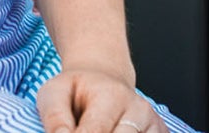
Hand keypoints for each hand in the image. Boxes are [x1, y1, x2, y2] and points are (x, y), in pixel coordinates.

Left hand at [34, 67, 166, 132]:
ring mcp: (154, 125)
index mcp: (112, 96)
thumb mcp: (55, 93)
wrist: (104, 81)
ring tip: (95, 127)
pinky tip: (113, 131)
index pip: (98, 132)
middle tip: (83, 130)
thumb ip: (55, 119)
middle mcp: (139, 110)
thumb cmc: (77, 90)